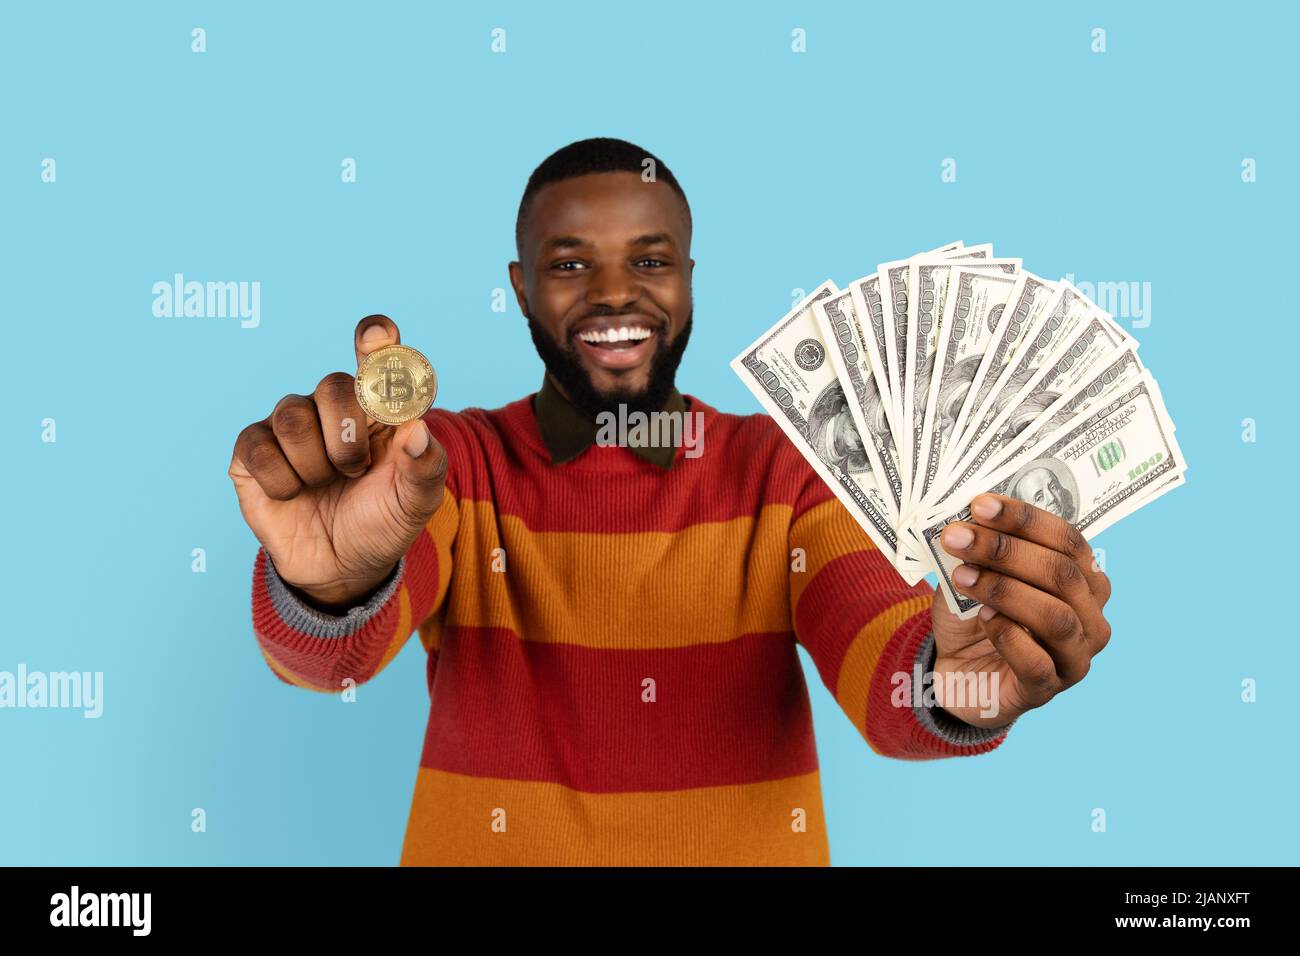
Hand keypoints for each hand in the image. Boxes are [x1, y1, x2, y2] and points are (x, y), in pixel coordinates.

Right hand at [228, 315, 447, 610]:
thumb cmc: (384, 520)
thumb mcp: (416, 501)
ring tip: (327, 484)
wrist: (344, 566)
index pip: (377, 357)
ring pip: (293, 415)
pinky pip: (258, 446)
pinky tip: (294, 494)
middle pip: (332, 385)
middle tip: (355, 470)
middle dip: (347, 436)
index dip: (376, 341)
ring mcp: (291, 424)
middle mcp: (333, 406)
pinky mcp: (253, 450)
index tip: (376, 335)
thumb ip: (424, 465)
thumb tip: (416, 428)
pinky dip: (282, 481)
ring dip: (316, 464)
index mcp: (378, 407)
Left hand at [926, 492, 1112, 728]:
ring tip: (963, 577)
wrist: (955, 672)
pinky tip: (982, 619)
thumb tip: (965, 517)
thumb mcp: (972, 573)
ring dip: (1004, 590)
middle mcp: (1090, 618)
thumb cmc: (973, 616)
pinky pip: (1037, 662)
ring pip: (1056, 617)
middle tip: (957, 536)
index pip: (1067, 540)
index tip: (980, 504)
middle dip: (1005, 550)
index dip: (1025, 519)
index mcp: (1083, 580)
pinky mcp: (1046, 690)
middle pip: (1062, 574)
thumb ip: (978, 550)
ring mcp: (1074, 658)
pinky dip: (1007, 636)